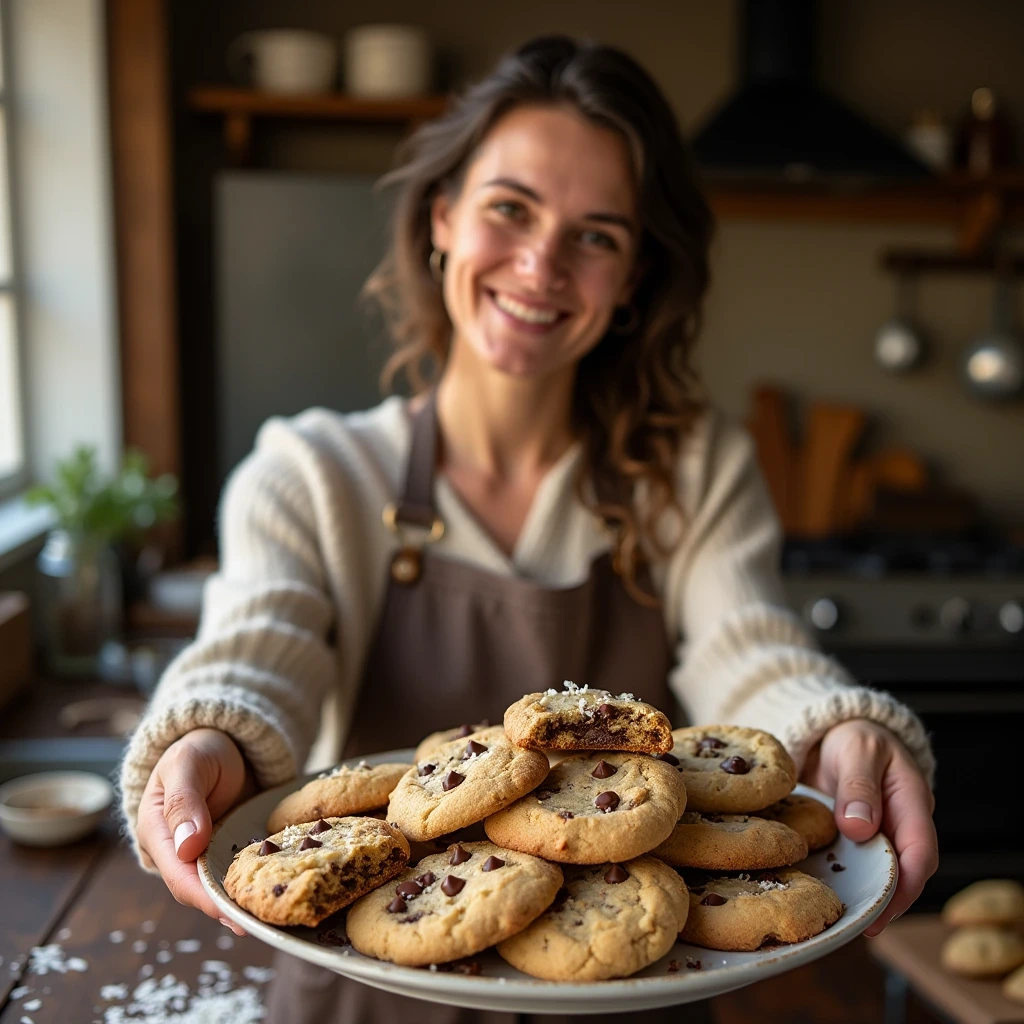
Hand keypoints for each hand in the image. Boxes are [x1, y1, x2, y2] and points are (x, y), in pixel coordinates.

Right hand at [136, 728, 256, 935]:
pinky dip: (252, 883)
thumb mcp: (187, 764)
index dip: (202, 895)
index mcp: (157, 833)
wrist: (222, 740)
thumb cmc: (197, 749)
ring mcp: (205, 851)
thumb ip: (183, 800)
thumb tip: (187, 846)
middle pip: (199, 888)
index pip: (179, 875)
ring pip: (220, 884)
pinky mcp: (229, 848)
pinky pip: (239, 870)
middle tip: (257, 924)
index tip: (228, 911)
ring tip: (269, 919)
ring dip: (241, 902)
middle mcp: (178, 850)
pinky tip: (273, 895)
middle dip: (225, 908)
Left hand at [800, 718, 937, 936]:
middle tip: (855, 924)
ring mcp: (876, 834)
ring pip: (874, 873)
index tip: (883, 908)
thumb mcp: (857, 751)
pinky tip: (816, 892)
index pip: (920, 853)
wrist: (835, 732)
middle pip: (901, 874)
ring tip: (834, 917)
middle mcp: (899, 825)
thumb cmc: (854, 738)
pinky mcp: (851, 839)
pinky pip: (849, 864)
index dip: (906, 885)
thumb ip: (859, 785)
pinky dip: (838, 879)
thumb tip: (860, 828)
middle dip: (883, 902)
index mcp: (912, 802)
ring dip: (858, 894)